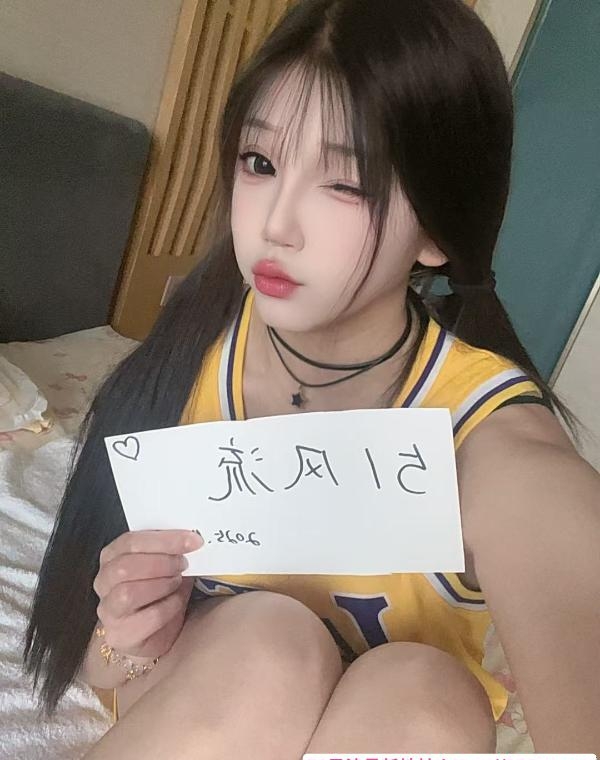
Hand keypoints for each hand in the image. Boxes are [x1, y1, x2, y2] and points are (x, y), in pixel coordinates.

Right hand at [93, 529, 202, 659]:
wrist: (161, 631)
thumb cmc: (163, 590)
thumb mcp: (167, 563)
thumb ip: (171, 549)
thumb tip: (193, 539)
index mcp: (112, 555)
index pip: (131, 542)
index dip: (164, 540)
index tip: (194, 540)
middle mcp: (104, 581)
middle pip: (124, 567)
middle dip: (161, 563)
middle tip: (184, 563)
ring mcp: (108, 610)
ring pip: (128, 593)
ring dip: (161, 585)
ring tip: (178, 582)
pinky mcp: (119, 635)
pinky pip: (145, 619)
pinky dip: (168, 608)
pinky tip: (177, 603)